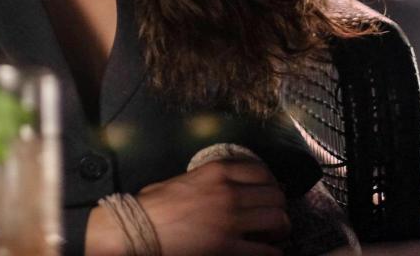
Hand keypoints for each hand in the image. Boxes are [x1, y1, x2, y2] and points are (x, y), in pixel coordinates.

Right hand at [85, 157, 288, 255]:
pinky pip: (265, 251)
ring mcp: (230, 220)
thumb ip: (209, 180)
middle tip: (274, 218)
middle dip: (278, 207)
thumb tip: (226, 186)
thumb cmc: (155, 205)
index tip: (269, 193)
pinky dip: (272, 252)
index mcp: (217, 171)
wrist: (140, 229)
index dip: (270, 184)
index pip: (261, 171)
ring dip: (279, 229)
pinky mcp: (228, 247)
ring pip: (276, 220)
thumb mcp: (185, 180)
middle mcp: (229, 192)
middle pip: (274, 195)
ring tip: (273, 236)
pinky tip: (268, 252)